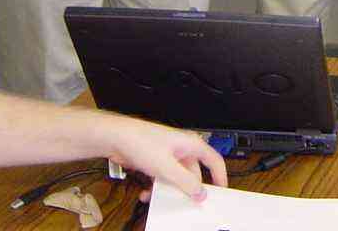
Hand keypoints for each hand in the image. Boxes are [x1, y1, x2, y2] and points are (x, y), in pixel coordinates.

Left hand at [107, 117, 226, 202]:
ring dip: (168, 190)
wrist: (116, 137)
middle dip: (186, 189)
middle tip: (185, 201)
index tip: (221, 190)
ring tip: (159, 197)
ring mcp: (168, 155)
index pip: (214, 160)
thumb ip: (186, 182)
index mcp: (191, 144)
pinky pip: (162, 178)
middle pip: (192, 174)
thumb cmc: (140, 141)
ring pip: (176, 179)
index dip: (220, 176)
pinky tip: (147, 192)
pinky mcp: (156, 161)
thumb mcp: (167, 167)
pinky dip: (156, 187)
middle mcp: (181, 149)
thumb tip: (200, 192)